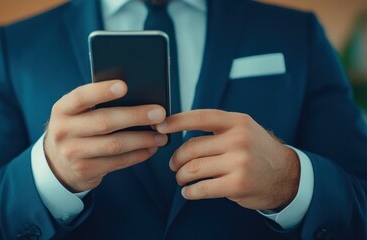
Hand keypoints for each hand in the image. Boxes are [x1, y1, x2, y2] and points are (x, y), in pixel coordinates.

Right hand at [44, 80, 167, 191]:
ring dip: (142, 139)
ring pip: (114, 145)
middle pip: (104, 122)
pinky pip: (117, 162)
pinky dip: (137, 155)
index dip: (102, 91)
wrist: (58, 163)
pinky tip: (150, 148)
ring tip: (161, 135)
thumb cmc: (78, 128)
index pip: (81, 96)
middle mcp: (63, 131)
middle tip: (159, 113)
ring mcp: (73, 153)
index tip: (124, 86)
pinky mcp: (85, 170)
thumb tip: (138, 97)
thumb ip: (97, 104)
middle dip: (135, 116)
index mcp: (62, 109)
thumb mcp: (77, 113)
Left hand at [155, 110, 299, 210]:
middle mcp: (238, 139)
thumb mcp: (243, 130)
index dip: (176, 121)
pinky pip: (202, 188)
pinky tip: (189, 192)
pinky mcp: (237, 184)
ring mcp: (239, 162)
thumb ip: (216, 127)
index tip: (160, 126)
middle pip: (191, 148)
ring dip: (181, 176)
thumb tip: (178, 127)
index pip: (200, 117)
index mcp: (237, 122)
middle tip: (173, 165)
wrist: (286, 175)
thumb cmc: (257, 151)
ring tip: (181, 178)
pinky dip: (190, 192)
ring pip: (193, 168)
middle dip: (176, 159)